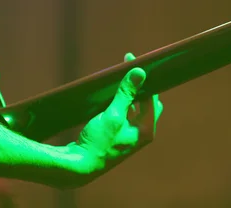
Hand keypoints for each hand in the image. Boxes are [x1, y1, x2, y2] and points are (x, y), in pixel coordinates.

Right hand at [66, 52, 162, 185]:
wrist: (78, 167)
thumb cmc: (97, 143)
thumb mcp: (113, 116)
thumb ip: (126, 94)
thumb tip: (139, 72)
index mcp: (146, 129)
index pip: (152, 98)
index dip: (144, 79)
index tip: (135, 63)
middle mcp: (141, 134)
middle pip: (147, 103)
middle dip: (141, 86)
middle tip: (132, 69)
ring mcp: (130, 136)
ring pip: (136, 109)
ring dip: (130, 94)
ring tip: (121, 79)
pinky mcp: (118, 137)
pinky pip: (125, 115)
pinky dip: (122, 104)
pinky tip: (112, 96)